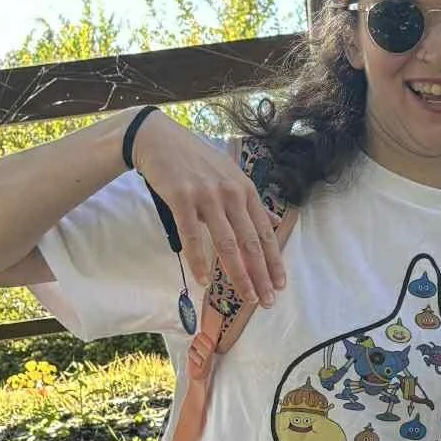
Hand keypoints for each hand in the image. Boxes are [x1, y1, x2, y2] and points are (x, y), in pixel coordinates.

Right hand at [129, 112, 286, 306]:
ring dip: (238, 274)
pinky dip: (199, 261)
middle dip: (261, 275)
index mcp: (246, 190)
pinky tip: (204, 281)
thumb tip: (276, 222)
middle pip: (251, 242)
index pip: (265, 233)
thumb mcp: (231, 176)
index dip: (274, 261)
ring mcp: (207, 196)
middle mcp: (231, 194)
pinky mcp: (182, 198)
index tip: (280, 285)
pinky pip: (192, 236)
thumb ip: (252, 202)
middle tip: (267, 301)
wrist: (160, 140)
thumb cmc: (197, 161)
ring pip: (227, 243)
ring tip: (246, 297)